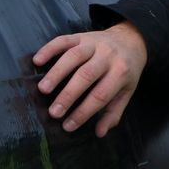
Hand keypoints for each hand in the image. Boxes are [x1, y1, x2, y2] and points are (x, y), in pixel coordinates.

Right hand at [31, 22, 148, 135]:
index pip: (100, 95)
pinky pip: (64, 40)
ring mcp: (93, 43)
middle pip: (86, 75)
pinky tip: (37, 61)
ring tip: (43, 89)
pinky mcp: (81, 35)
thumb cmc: (126, 72)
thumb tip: (100, 133)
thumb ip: (113, 112)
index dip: (83, 112)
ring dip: (57, 73)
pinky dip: (49, 49)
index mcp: (121, 73)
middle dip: (68, 95)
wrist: (131, 40)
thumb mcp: (126, 92)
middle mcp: (108, 56)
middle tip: (53, 112)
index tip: (68, 126)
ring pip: (74, 56)